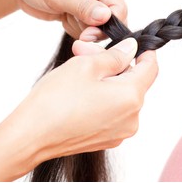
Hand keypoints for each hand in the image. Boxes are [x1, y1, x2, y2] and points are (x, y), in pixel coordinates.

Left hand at [0, 0, 126, 39]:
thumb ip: (84, 7)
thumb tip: (106, 17)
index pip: (119, 7)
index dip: (107, 25)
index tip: (88, 34)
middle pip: (112, 20)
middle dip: (93, 29)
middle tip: (73, 24)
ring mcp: (94, 1)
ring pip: (100, 28)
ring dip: (81, 29)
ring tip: (64, 14)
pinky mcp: (85, 12)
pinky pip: (88, 30)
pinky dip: (75, 29)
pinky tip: (64, 17)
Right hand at [5, 38, 156, 160]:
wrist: (30, 137)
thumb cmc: (55, 100)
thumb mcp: (86, 66)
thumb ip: (115, 55)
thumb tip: (132, 48)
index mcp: (131, 97)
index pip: (151, 68)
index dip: (144, 52)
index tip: (131, 43)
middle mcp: (132, 119)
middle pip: (133, 82)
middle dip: (114, 64)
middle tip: (85, 52)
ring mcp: (120, 132)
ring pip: (122, 96)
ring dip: (106, 80)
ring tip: (79, 72)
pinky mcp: (107, 139)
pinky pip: (113, 112)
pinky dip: (103, 98)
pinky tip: (80, 92)